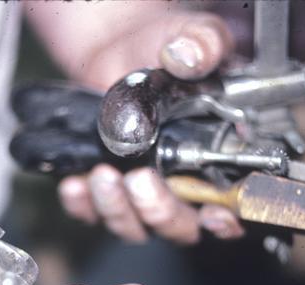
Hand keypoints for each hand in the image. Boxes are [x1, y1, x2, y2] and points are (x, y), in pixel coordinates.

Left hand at [27, 5, 244, 242]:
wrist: (122, 48)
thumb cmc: (168, 48)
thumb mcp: (195, 37)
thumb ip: (204, 45)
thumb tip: (189, 56)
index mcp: (216, 161)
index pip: (230, 209)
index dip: (225, 222)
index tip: (213, 215)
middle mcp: (180, 185)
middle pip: (177, 227)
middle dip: (159, 212)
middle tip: (142, 180)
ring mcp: (140, 193)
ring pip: (132, 226)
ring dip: (117, 209)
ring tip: (103, 175)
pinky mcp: (104, 190)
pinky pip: (91, 213)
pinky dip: (82, 205)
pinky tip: (75, 184)